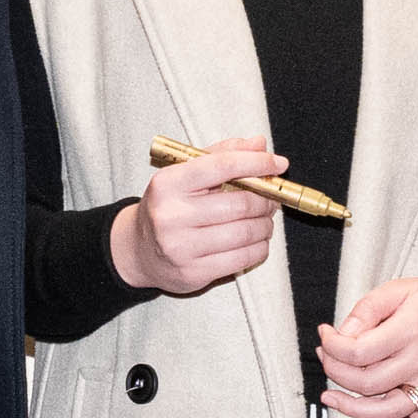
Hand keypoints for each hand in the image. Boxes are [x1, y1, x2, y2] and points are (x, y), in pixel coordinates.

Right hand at [115, 143, 284, 296]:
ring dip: (265, 225)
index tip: (278, 164)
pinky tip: (256, 241)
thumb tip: (259, 144)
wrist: (138, 250)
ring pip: (245, 233)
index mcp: (168, 183)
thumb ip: (222, 155)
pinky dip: (259, 248)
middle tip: (271, 198)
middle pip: (240, 203)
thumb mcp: (185, 174)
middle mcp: (171, 215)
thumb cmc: (169, 206)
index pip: (222, 166)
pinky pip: (242, 259)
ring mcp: (180, 247)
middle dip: (266, 199)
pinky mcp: (192, 273)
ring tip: (264, 220)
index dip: (257, 163)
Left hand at [322, 263, 417, 417]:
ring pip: (384, 410)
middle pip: (365, 382)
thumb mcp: (402, 288)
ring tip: (332, 397)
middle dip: (335, 373)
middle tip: (327, 360)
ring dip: (350, 408)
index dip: (333, 347)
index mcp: (411, 330)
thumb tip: (343, 334)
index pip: (357, 351)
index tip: (327, 337)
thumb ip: (368, 308)